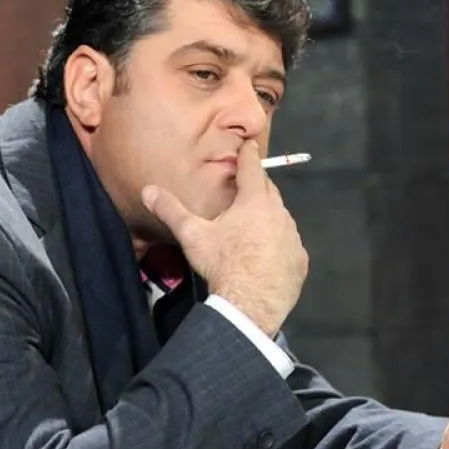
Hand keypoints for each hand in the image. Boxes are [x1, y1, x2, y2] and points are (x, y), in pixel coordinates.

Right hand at [141, 141, 307, 336]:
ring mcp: (293, 238)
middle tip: (244, 191)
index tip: (250, 145)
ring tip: (252, 230)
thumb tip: (148, 191)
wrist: (250, 304)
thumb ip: (171, 210)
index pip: (253, 168)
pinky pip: (289, 246)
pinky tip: (265, 257)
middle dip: (258, 188)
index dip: (249, 155)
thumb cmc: (222, 263)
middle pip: (269, 192)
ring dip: (268, 218)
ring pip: (281, 219)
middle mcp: (279, 213)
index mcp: (254, 201)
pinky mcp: (299, 261)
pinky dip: (279, 245)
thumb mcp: (192, 235)